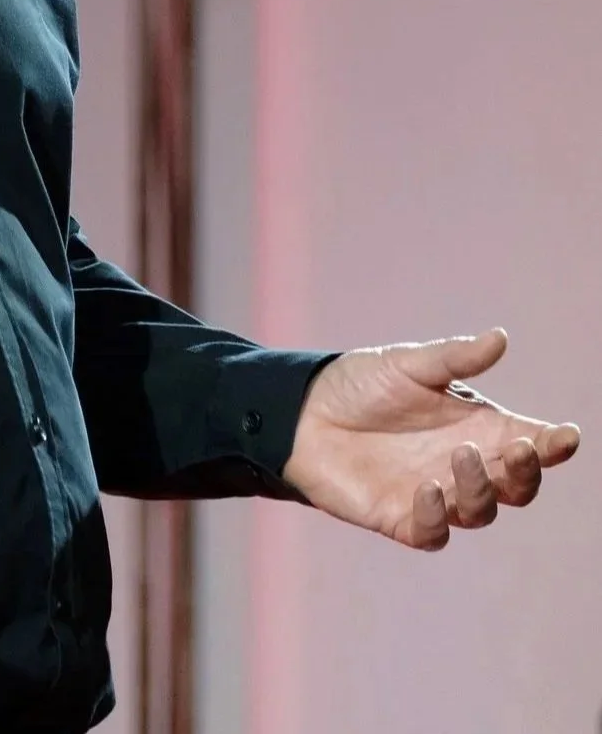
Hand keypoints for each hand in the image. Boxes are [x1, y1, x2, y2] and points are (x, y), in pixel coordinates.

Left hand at [283, 329, 579, 549]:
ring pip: (482, 511)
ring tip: (461, 455)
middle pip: (517, 486)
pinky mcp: (401, 518)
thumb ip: (455, 358)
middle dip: (526, 472)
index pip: (529, 443)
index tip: (567, 436)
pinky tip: (427, 489)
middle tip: (519, 448)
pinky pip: (432, 532)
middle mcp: (463, 465)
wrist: (302, 411)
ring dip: (481, 489)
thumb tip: (500, 337)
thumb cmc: (361, 384)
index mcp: (477, 427)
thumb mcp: (409, 364)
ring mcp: (435, 495)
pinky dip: (436, 517)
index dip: (553, 445)